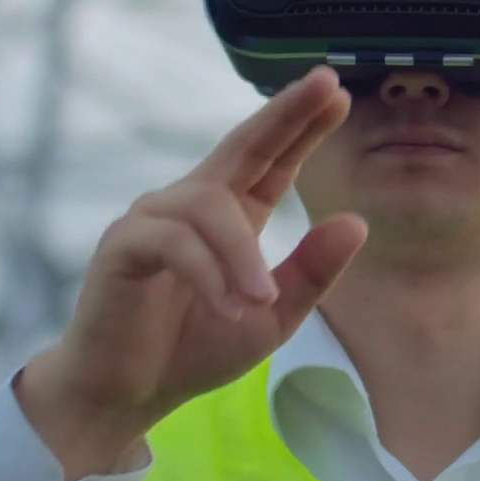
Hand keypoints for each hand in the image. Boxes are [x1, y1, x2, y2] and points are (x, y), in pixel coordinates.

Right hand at [17, 66, 366, 480]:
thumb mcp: (273, 318)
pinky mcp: (122, 246)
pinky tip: (228, 307)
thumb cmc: (194, 349)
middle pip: (243, 145)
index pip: (272, 159)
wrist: (127, 394)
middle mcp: (192, 205)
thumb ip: (312, 273)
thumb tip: (358, 221)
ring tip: (261, 302)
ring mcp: (154, 220)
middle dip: (285, 114)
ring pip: (210, 207)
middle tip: (326, 85)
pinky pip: (173, 242)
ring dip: (242, 256)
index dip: (301, 124)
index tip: (337, 91)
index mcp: (231, 216)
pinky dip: (207, 273)